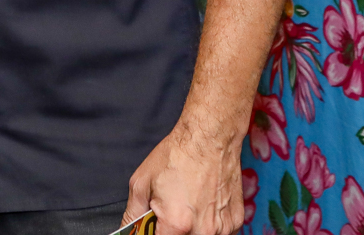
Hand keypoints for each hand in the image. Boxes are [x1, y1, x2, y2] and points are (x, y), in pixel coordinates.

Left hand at [124, 122, 243, 234]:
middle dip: (172, 230)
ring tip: (187, 206)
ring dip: (191, 229)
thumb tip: (128, 230)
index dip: (153, 234)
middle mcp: (203, 231)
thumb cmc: (177, 156)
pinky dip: (208, 225)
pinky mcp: (235, 222)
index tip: (153, 226)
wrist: (210, 139)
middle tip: (170, 211)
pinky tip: (203, 205)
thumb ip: (133, 214)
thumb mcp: (142, 183)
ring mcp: (222, 228)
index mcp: (176, 224)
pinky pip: (219, 233)